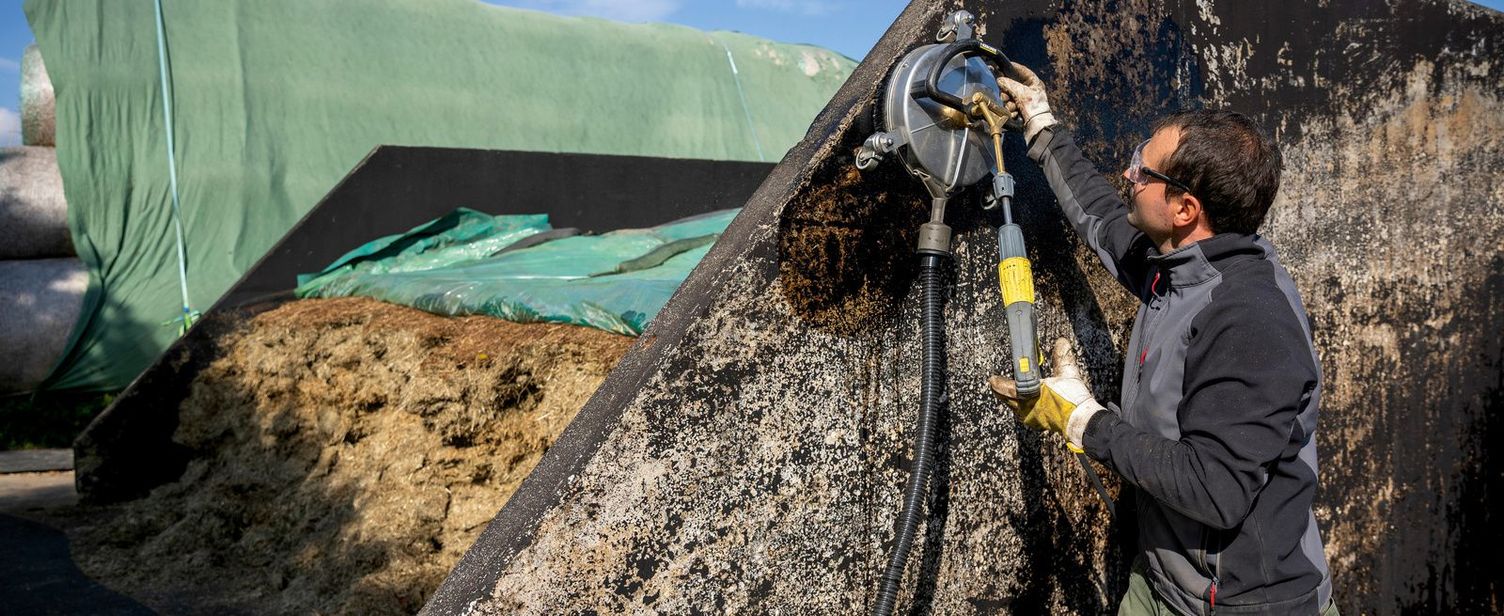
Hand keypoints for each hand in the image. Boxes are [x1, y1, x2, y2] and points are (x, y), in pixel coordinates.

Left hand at [988, 338, 1103, 451]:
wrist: (1082, 420)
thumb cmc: (1073, 399)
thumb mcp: (1067, 374)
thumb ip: (1061, 357)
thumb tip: (1061, 342)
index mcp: (1029, 394)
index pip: (1006, 388)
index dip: (998, 383)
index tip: (992, 379)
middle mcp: (1026, 407)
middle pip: (1007, 400)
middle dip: (1001, 392)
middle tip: (995, 386)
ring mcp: (1030, 417)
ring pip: (1014, 408)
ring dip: (1010, 400)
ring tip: (1008, 394)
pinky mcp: (1037, 423)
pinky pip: (1023, 414)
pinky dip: (1021, 407)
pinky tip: (1025, 404)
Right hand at [996, 61, 1057, 145]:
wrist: (1036, 127)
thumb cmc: (1034, 108)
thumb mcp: (1021, 92)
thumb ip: (1009, 84)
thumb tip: (1000, 80)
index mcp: (1034, 83)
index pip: (1022, 71)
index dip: (1012, 68)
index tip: (1002, 66)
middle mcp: (1029, 90)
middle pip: (1012, 85)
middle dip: (1008, 92)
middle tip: (1006, 95)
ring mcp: (1024, 100)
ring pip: (1009, 96)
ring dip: (1009, 102)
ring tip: (1013, 107)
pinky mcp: (1020, 109)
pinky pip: (1010, 105)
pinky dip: (1011, 109)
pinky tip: (1015, 113)